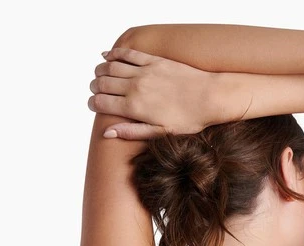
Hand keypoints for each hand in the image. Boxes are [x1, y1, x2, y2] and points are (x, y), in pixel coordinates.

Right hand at [88, 48, 220, 138]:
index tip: (93, 105)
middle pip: (103, 83)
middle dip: (94, 87)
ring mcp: (144, 71)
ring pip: (111, 67)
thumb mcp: (160, 132)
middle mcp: (136, 87)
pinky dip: (114, 53)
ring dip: (100, 70)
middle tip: (95, 90)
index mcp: (135, 107)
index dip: (93, 103)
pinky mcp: (154, 60)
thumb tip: (106, 133)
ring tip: (99, 75)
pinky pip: (128, 54)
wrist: (210, 97)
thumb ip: (131, 131)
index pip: (102, 102)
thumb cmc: (188, 119)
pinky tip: (107, 55)